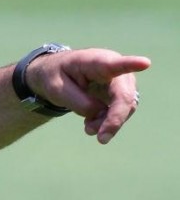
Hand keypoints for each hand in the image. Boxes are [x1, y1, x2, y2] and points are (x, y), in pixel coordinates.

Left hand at [26, 49, 150, 143]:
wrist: (57, 73)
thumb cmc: (55, 75)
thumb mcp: (56, 88)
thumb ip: (78, 101)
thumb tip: (101, 113)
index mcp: (95, 61)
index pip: (114, 64)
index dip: (131, 64)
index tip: (145, 63)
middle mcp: (114, 69)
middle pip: (124, 96)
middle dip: (115, 119)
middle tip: (101, 139)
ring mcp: (121, 82)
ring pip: (126, 107)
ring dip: (109, 123)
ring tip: (89, 129)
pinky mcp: (121, 94)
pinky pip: (120, 112)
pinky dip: (107, 122)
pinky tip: (92, 124)